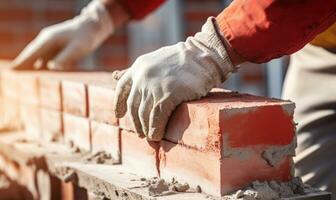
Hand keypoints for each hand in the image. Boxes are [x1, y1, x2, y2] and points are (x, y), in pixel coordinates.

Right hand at [12, 0, 113, 69]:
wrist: (93, 28)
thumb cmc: (86, 37)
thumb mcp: (78, 48)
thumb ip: (65, 58)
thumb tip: (52, 67)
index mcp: (49, 39)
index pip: (32, 52)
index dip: (23, 61)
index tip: (13, 70)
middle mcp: (47, 40)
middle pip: (31, 53)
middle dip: (23, 64)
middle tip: (14, 75)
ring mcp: (51, 42)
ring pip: (38, 56)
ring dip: (31, 65)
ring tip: (25, 78)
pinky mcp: (56, 47)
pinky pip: (45, 56)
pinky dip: (40, 64)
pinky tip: (38, 73)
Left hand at [113, 17, 237, 140]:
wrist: (204, 56)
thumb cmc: (183, 60)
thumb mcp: (155, 60)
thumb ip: (137, 71)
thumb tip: (113, 76)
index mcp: (139, 67)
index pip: (121, 88)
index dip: (118, 103)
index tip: (118, 115)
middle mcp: (142, 76)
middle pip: (133, 106)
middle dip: (135, 122)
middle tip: (141, 133)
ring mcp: (154, 86)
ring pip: (144, 115)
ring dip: (146, 129)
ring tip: (151, 136)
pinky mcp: (167, 95)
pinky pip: (157, 119)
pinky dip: (156, 130)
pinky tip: (158, 136)